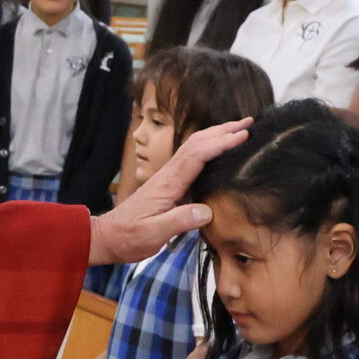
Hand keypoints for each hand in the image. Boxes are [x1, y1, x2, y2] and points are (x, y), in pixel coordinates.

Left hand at [88, 119, 253, 266]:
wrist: (108, 237)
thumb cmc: (129, 237)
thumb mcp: (152, 235)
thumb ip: (178, 222)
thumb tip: (207, 211)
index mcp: (168, 183)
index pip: (197, 155)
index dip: (221, 143)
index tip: (243, 135)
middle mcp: (169, 174)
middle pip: (197, 143)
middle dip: (223, 130)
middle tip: (249, 122)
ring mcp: (168, 177)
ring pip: (194, 148)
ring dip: (217, 136)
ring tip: (240, 130)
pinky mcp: (169, 184)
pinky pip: (192, 159)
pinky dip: (209, 148)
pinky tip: (218, 151)